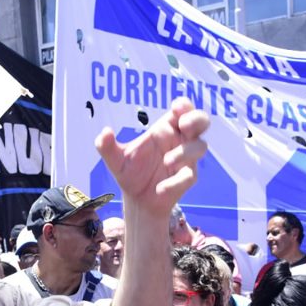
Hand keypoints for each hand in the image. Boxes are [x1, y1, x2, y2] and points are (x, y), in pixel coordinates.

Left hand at [95, 98, 208, 219]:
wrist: (137, 200)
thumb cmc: (131, 173)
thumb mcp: (115, 159)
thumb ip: (107, 146)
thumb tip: (104, 133)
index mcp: (165, 129)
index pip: (182, 109)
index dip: (184, 105)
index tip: (176, 108)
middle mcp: (179, 141)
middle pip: (201, 121)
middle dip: (196, 119)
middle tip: (184, 126)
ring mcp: (186, 159)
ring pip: (201, 146)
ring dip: (185, 152)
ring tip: (167, 162)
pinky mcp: (187, 178)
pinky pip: (189, 176)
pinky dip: (175, 182)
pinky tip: (161, 188)